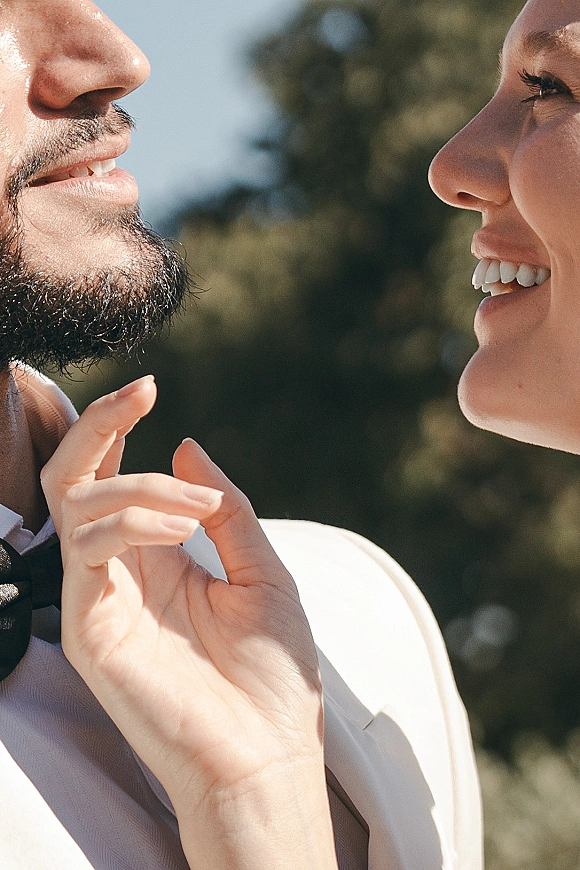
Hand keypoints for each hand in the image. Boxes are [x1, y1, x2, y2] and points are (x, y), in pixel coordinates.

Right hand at [40, 376, 336, 868]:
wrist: (268, 752)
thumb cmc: (271, 672)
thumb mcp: (261, 570)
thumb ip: (225, 509)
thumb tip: (188, 445)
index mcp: (156, 556)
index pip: (113, 477)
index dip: (117, 426)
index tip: (149, 387)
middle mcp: (119, 571)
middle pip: (76, 478)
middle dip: (100, 425)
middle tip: (141, 393)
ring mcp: (99, 597)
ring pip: (78, 503)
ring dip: (142, 485)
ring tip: (198, 510)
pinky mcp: (89, 628)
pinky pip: (87, 550)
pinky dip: (131, 520)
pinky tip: (179, 529)